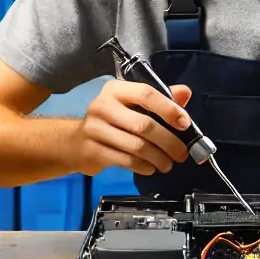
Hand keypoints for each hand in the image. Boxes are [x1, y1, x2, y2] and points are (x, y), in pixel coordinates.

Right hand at [71, 80, 192, 176]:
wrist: (74, 142)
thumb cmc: (111, 121)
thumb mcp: (132, 105)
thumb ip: (160, 99)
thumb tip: (185, 93)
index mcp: (116, 90)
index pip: (146, 94)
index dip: (169, 109)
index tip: (185, 124)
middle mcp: (103, 106)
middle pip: (143, 125)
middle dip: (168, 141)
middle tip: (182, 153)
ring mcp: (95, 129)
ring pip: (136, 146)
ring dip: (158, 157)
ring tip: (168, 164)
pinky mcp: (93, 151)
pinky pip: (126, 161)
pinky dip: (144, 166)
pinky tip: (151, 168)